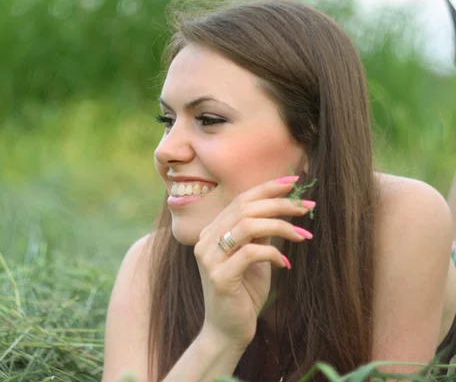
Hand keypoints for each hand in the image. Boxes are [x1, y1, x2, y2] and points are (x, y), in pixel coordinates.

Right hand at [194, 176, 313, 347]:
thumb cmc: (243, 292)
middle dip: (280, 204)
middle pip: (245, 208)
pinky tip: (285, 263)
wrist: (228, 330)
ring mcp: (209, 258)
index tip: (294, 182)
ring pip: (248, 225)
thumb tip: (283, 207)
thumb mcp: (254, 256)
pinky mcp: (219, 277)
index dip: (267, 188)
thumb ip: (260, 233)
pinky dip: (273, 254)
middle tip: (307, 208)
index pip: (240, 199)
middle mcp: (205, 240)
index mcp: (211, 231)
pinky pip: (251, 253)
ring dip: (281, 226)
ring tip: (303, 236)